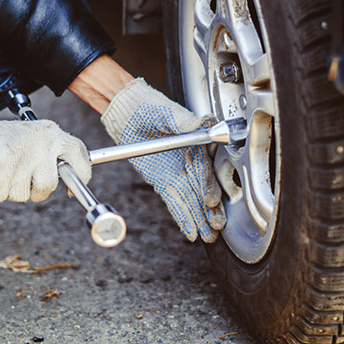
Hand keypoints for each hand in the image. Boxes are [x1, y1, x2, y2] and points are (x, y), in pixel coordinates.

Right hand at [0, 116, 90, 202]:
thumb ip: (50, 156)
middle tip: (18, 179)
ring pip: (22, 195)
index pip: (79, 154)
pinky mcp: (0, 166)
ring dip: (8, 190)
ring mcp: (20, 153)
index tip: (72, 191)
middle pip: (48, 185)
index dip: (81, 175)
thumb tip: (73, 182)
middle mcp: (40, 141)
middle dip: (33, 191)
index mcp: (50, 133)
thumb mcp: (30, 139)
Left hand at [101, 78, 225, 242]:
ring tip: (208, 236)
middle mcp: (192, 161)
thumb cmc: (150, 107)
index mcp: (198, 143)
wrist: (127, 113)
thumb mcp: (168, 112)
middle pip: (204, 189)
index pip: (207, 169)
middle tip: (217, 227)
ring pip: (192, 200)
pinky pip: (175, 202)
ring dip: (201, 219)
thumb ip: (187, 122)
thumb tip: (207, 123)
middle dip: (211, 210)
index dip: (210, 186)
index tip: (213, 201)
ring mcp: (179, 173)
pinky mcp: (164, 182)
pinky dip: (183, 217)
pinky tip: (191, 232)